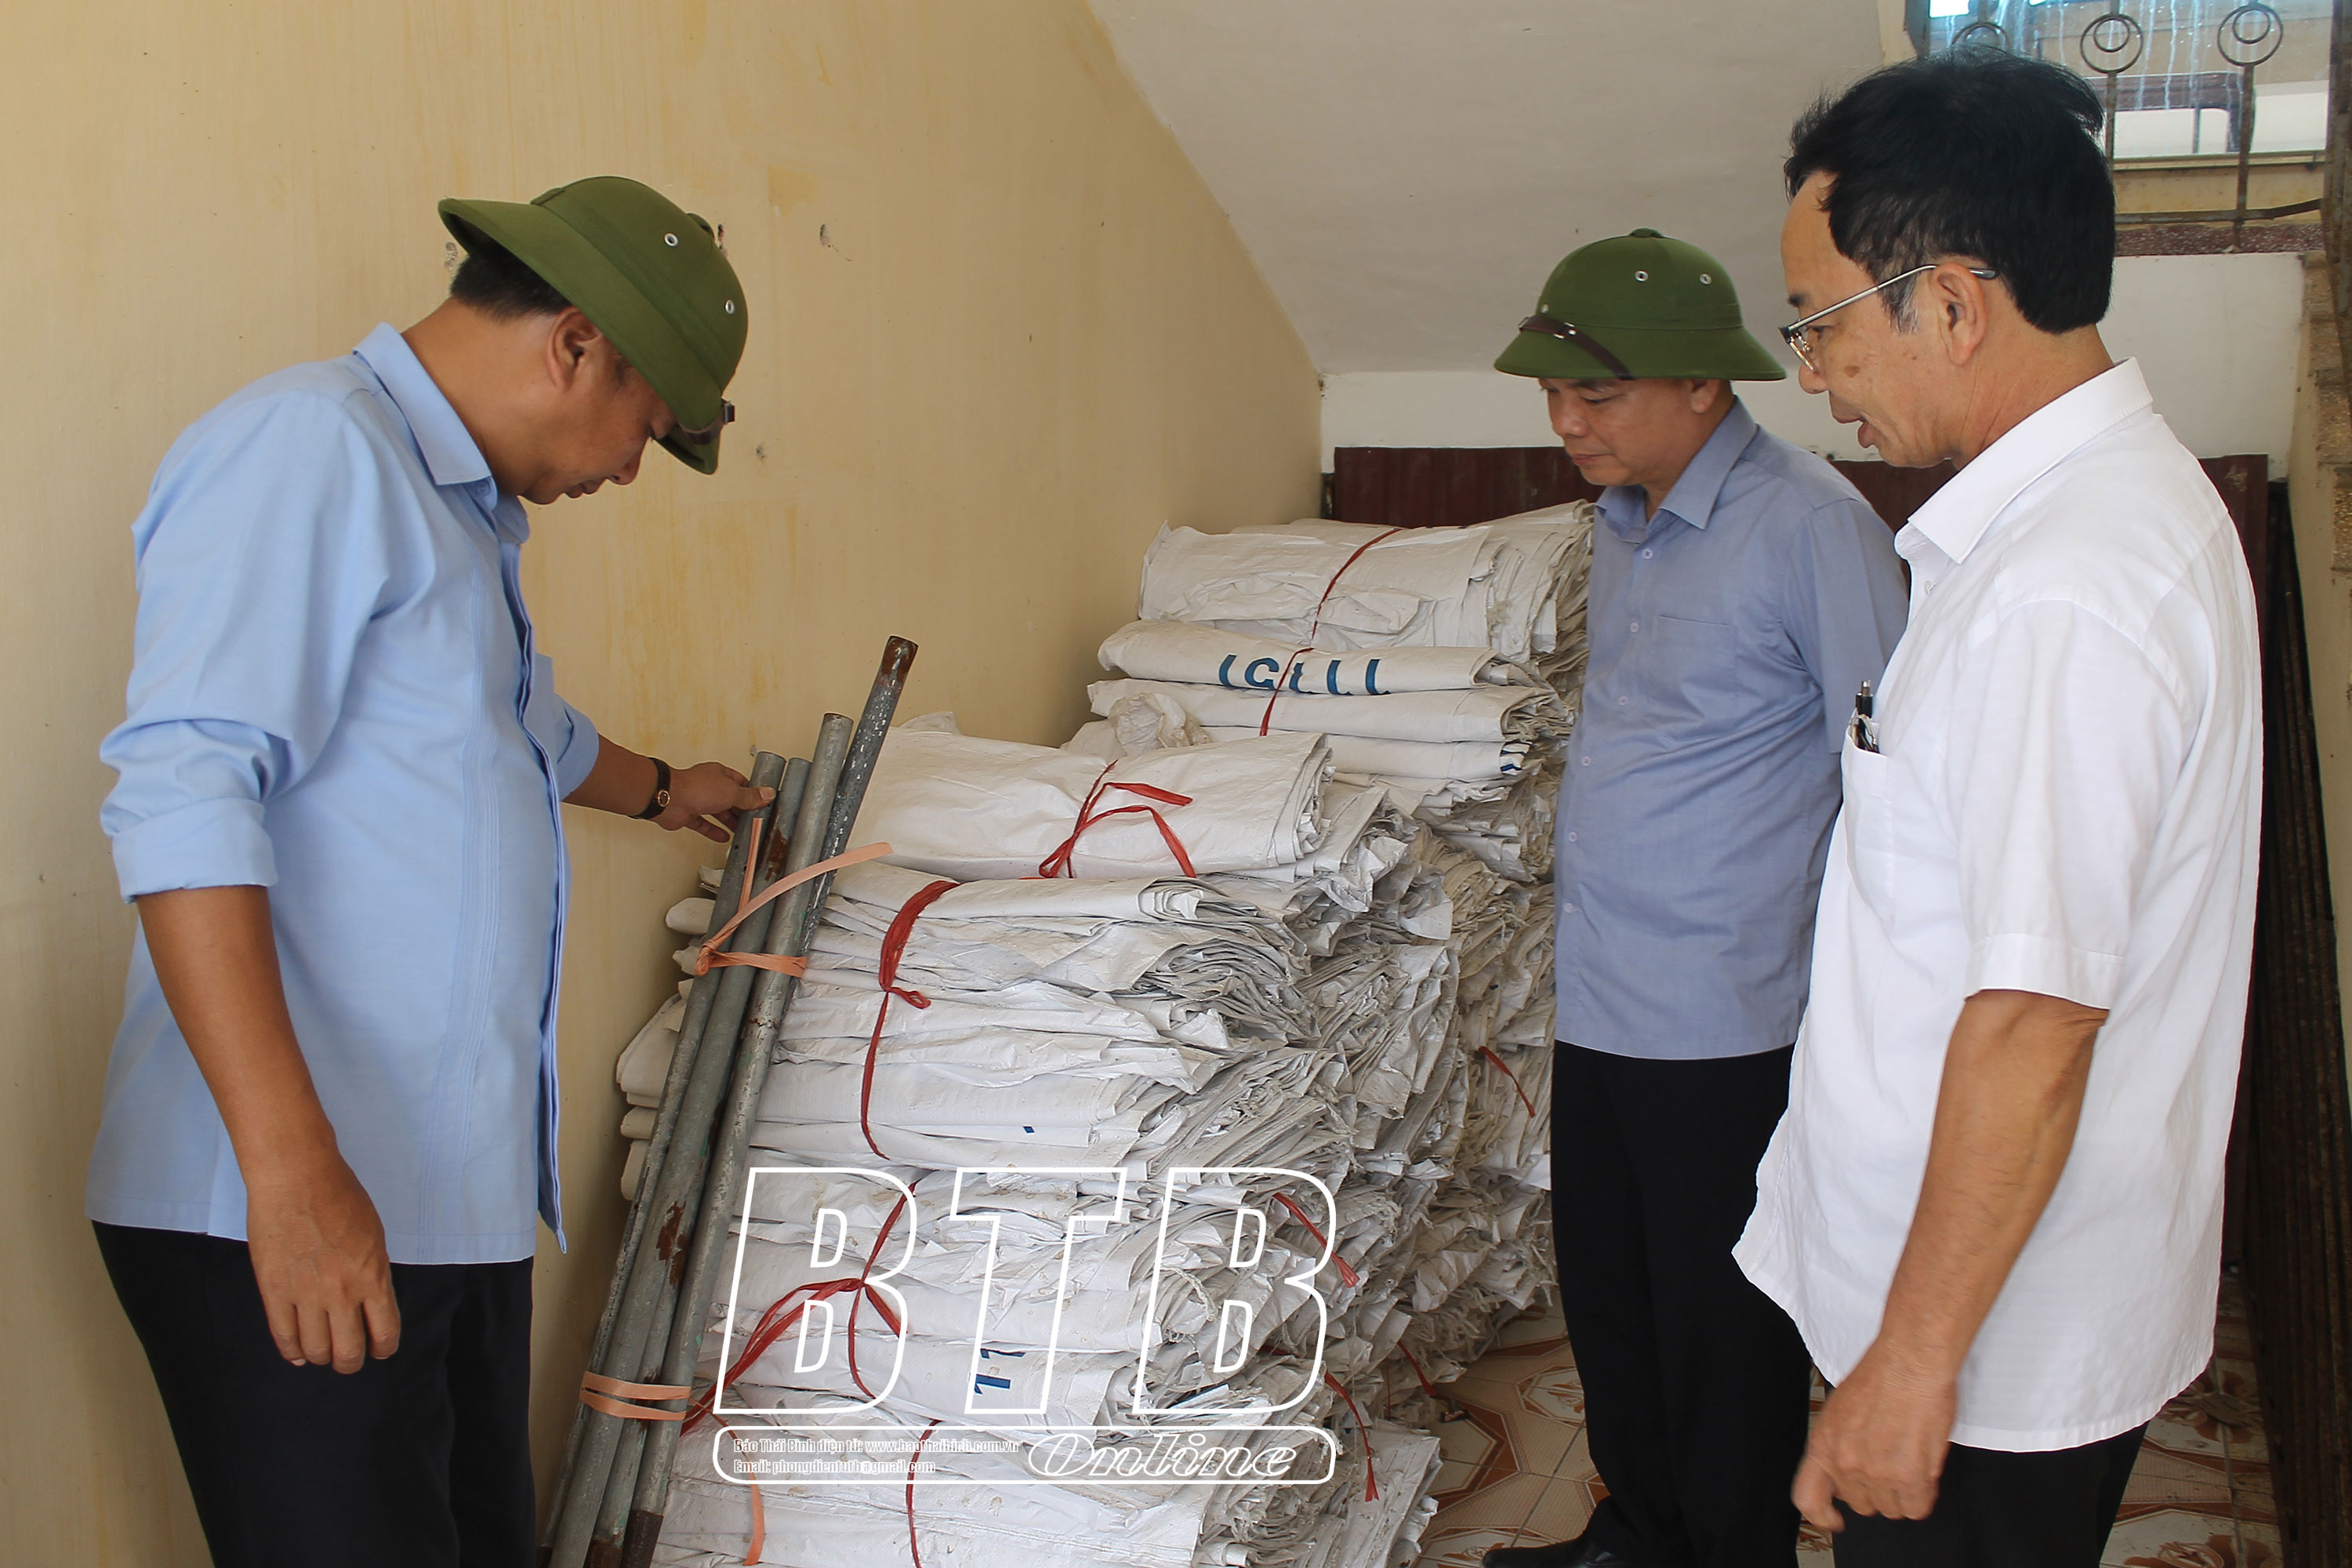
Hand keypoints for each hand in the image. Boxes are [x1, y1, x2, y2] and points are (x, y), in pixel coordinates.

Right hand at [243, 1153, 400, 1373]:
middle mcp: (341, 1293)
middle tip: (349, 1358)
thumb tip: (368, 1303)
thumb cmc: (340, 1198)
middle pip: (348, 1352)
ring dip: (321, 1358)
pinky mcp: (274, 1291)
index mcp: (372, 1277)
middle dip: (351, 1362)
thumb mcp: (374, 1236)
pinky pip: (283, 1336)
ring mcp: (305, 1294)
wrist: (297, 1179)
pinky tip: (298, 1354)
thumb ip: (372, 1273)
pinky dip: (292, 1352)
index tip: (380, 1351)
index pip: (385, 1333)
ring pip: (315, 1350)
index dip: (383, 1349)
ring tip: (323, 1353)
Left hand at [655, 761, 774, 843]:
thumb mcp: (731, 792)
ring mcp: (697, 800)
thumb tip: (767, 794)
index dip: (751, 792)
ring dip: (729, 821)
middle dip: (741, 809)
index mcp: (719, 774)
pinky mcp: (688, 815)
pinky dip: (714, 831)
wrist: (669, 799)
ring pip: (717, 812)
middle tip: (754, 819)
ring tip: (742, 830)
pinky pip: (704, 824)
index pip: (739, 782)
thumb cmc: (696, 788)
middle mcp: (708, 786)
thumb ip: (749, 797)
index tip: (761, 801)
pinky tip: (724, 837)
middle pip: (729, 798)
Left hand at [1793, 1342, 1955, 1531]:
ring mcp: (1877, 1474)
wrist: (1908, 1363)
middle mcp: (1845, 1464)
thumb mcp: (1839, 1411)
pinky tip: (1923, 1472)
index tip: (1835, 1518)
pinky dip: (1922, 1495)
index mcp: (1823, 1445)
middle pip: (1861, 1504)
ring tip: (1909, 1460)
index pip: (1809, 1499)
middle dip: (1876, 1490)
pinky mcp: (1910, 1477)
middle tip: (1889, 1465)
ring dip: (1901, 1492)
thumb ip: (1838, 1445)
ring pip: (1891, 1508)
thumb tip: (1846, 1470)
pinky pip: (1916, 1507)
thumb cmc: (1879, 1376)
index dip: (1822, 1515)